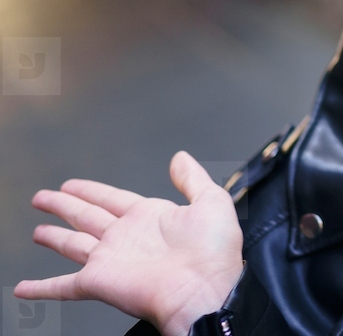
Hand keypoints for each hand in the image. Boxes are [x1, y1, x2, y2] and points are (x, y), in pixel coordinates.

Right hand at [14, 151, 244, 335]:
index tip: (72, 184)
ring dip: (54, 237)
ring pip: (73, 243)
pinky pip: (63, 286)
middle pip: (87, 216)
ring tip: (38, 230)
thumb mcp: (211, 202)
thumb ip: (192, 178)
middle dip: (65, 205)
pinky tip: (24, 289)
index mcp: (150, 218)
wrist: (205, 289)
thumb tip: (180, 157)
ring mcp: (111, 259)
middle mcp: (127, 237)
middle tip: (44, 197)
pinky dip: (42, 288)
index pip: (112, 198)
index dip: (91, 190)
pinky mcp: (99, 282)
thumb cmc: (214, 252)